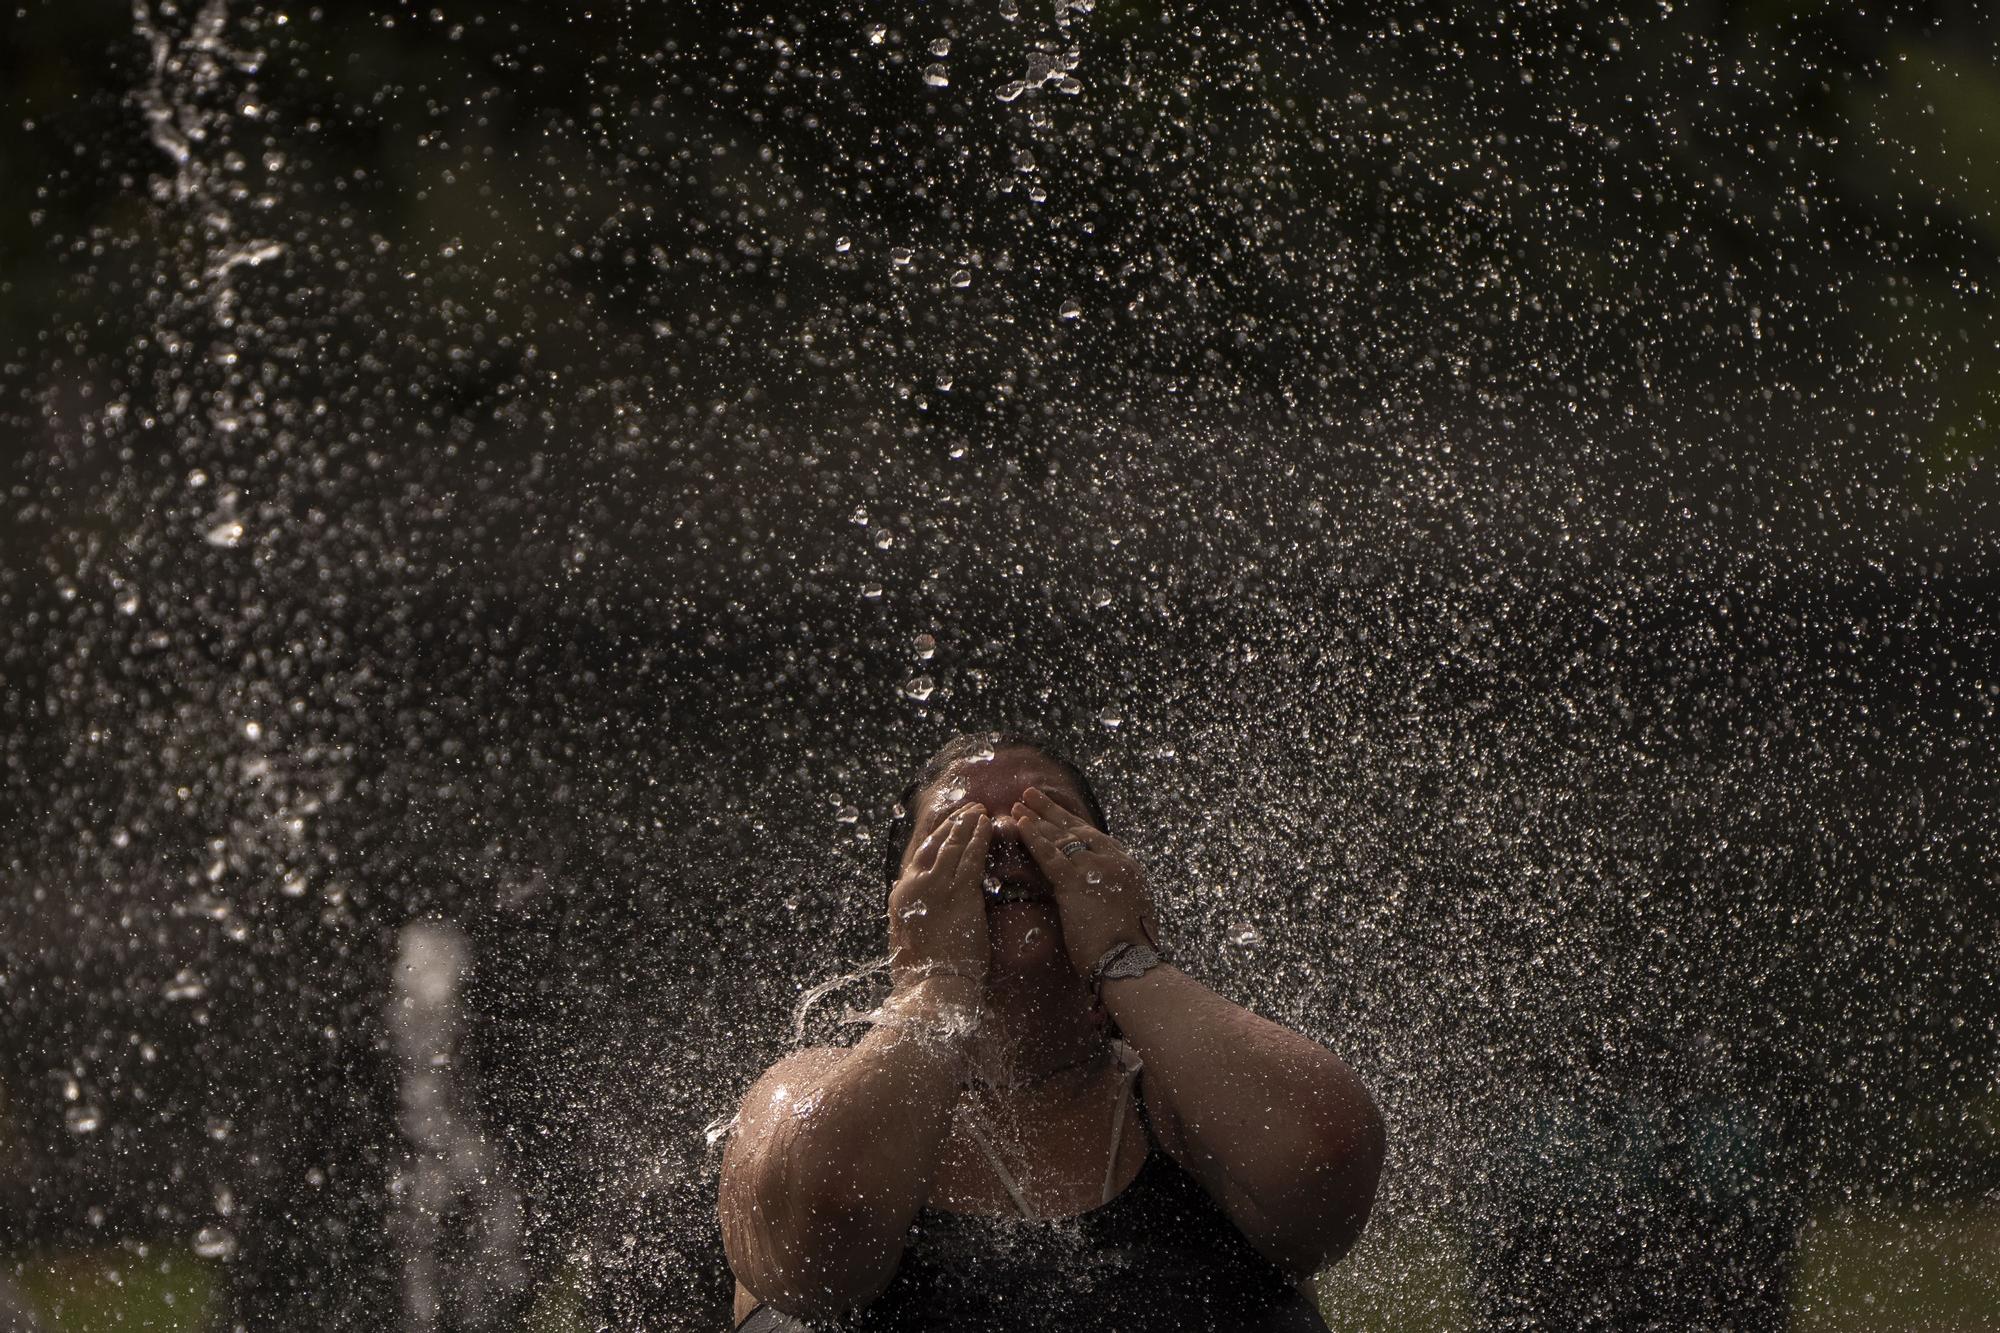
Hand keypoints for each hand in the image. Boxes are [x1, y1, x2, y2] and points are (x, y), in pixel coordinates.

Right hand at [887, 803, 992, 993]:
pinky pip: (971, 857)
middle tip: (967, 807)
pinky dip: (979, 837)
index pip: (918, 857)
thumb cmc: (921, 974)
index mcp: (902, 896)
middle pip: (934, 845)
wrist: (931, 988)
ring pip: (953, 845)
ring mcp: (937, 888)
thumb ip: (905, 914)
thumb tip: (900, 898)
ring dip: (967, 823)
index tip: (945, 824)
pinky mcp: (959, 894)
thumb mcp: (903, 940)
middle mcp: (915, 886)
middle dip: (952, 824)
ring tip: (979, 808)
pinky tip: (988, 824)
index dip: (934, 837)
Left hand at [1013, 787, 1159, 978]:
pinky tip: (1019, 824)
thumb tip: (1102, 895)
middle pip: (1077, 830)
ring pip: (1061, 838)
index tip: (1056, 813)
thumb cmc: (1129, 950)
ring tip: (1018, 804)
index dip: (1072, 824)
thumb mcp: (1129, 913)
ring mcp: (1097, 869)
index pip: (1095, 838)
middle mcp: (1115, 862)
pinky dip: (1033, 837)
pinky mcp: (1077, 882)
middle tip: (1031, 795)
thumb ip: (1114, 895)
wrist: (1130, 964)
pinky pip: (1050, 854)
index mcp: (1128, 868)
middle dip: (1051, 812)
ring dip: (1037, 819)